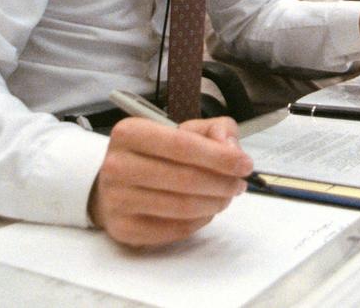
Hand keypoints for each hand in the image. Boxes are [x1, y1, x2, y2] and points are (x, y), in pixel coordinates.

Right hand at [88, 116, 252, 246]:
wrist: (114, 184)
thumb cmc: (153, 154)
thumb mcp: (181, 130)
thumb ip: (213, 130)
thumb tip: (231, 149)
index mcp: (130, 132)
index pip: (183, 145)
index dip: (219, 157)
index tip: (245, 164)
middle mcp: (117, 166)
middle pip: (185, 179)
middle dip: (222, 183)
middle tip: (238, 184)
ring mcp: (117, 200)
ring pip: (182, 207)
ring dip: (215, 203)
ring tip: (226, 197)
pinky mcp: (123, 229)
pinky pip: (174, 229)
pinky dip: (199, 221)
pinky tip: (206, 211)